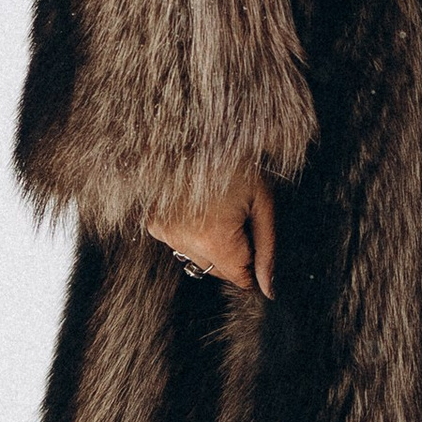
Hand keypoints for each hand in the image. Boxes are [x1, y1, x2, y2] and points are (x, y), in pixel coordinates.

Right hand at [146, 171, 274, 299]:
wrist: (194, 133)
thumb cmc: (234, 163)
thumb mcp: (262, 203)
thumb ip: (267, 250)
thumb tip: (268, 288)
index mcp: (214, 240)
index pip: (239, 278)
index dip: (253, 264)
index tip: (255, 241)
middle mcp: (184, 243)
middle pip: (218, 269)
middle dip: (234, 252)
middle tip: (239, 216)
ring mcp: (165, 234)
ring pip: (197, 257)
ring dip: (211, 243)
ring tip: (217, 208)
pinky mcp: (153, 224)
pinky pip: (179, 242)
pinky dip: (190, 232)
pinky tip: (197, 207)